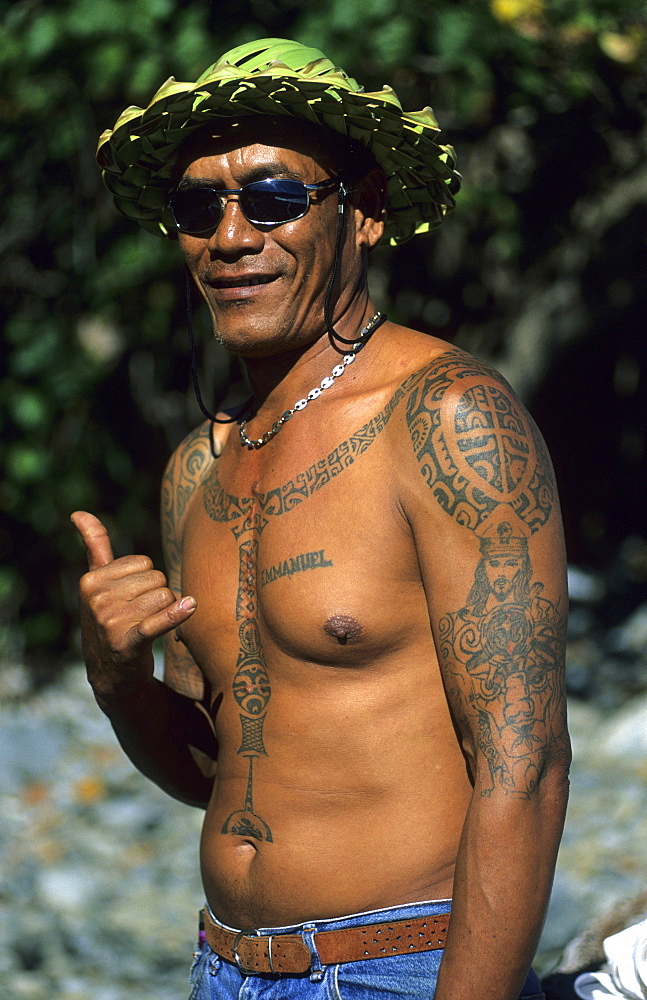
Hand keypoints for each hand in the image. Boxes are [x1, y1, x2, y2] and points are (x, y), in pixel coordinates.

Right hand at [71, 511, 196, 706]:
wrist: (111, 675)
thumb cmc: (109, 620)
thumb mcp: (97, 584)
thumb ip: (94, 546)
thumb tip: (78, 512)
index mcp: (90, 581)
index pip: (143, 563)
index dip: (146, 581)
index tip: (131, 600)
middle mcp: (97, 600)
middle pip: (156, 578)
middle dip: (157, 596)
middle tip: (141, 618)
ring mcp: (110, 622)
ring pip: (165, 597)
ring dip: (166, 612)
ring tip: (147, 628)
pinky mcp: (127, 644)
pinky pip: (158, 622)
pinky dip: (176, 615)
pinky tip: (190, 606)